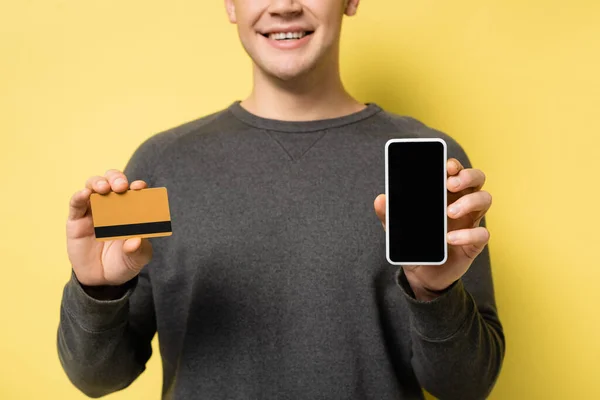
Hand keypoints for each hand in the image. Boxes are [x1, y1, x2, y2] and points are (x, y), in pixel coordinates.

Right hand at [66, 169, 152, 286]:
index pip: (134, 191)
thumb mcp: (137, 259)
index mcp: (131, 210)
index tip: (140, 187)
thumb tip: (136, 241)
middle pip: (112, 182)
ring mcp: (93, 211)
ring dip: (98, 183)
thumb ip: (138, 250)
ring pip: (93, 186)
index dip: (137, 186)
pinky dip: (79, 196)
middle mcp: (112, 206)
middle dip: (116, 179)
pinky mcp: (76, 220)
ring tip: (103, 188)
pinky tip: (84, 194)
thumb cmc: (124, 262)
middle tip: (121, 186)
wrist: (103, 280)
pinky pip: (76, 204)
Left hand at [374, 158, 491, 300]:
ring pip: (485, 199)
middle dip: (467, 176)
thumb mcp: (397, 228)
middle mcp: (461, 203)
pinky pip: (482, 233)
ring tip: (449, 212)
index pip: (455, 171)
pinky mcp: (474, 243)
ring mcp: (470, 222)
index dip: (454, 165)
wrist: (421, 274)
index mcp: (444, 194)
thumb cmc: (413, 243)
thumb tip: (380, 199)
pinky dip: (467, 234)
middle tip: (451, 184)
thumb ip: (389, 214)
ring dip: (469, 201)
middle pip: (477, 179)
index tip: (446, 166)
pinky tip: (450, 239)